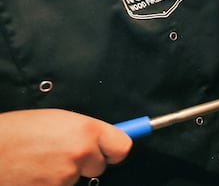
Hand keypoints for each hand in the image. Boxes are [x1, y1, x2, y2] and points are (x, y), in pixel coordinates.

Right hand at [0, 108, 131, 185]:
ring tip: (41, 160)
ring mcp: (67, 176)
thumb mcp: (57, 119)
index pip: (122, 147)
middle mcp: (81, 153)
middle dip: (86, 162)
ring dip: (65, 173)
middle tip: (62, 153)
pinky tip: (36, 172)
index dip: (114, 150)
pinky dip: (50, 183)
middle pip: (100, 166)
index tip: (109, 151)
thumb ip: (84, 130)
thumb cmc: (16, 131)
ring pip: (77, 178)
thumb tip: (103, 138)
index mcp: (87, 130)